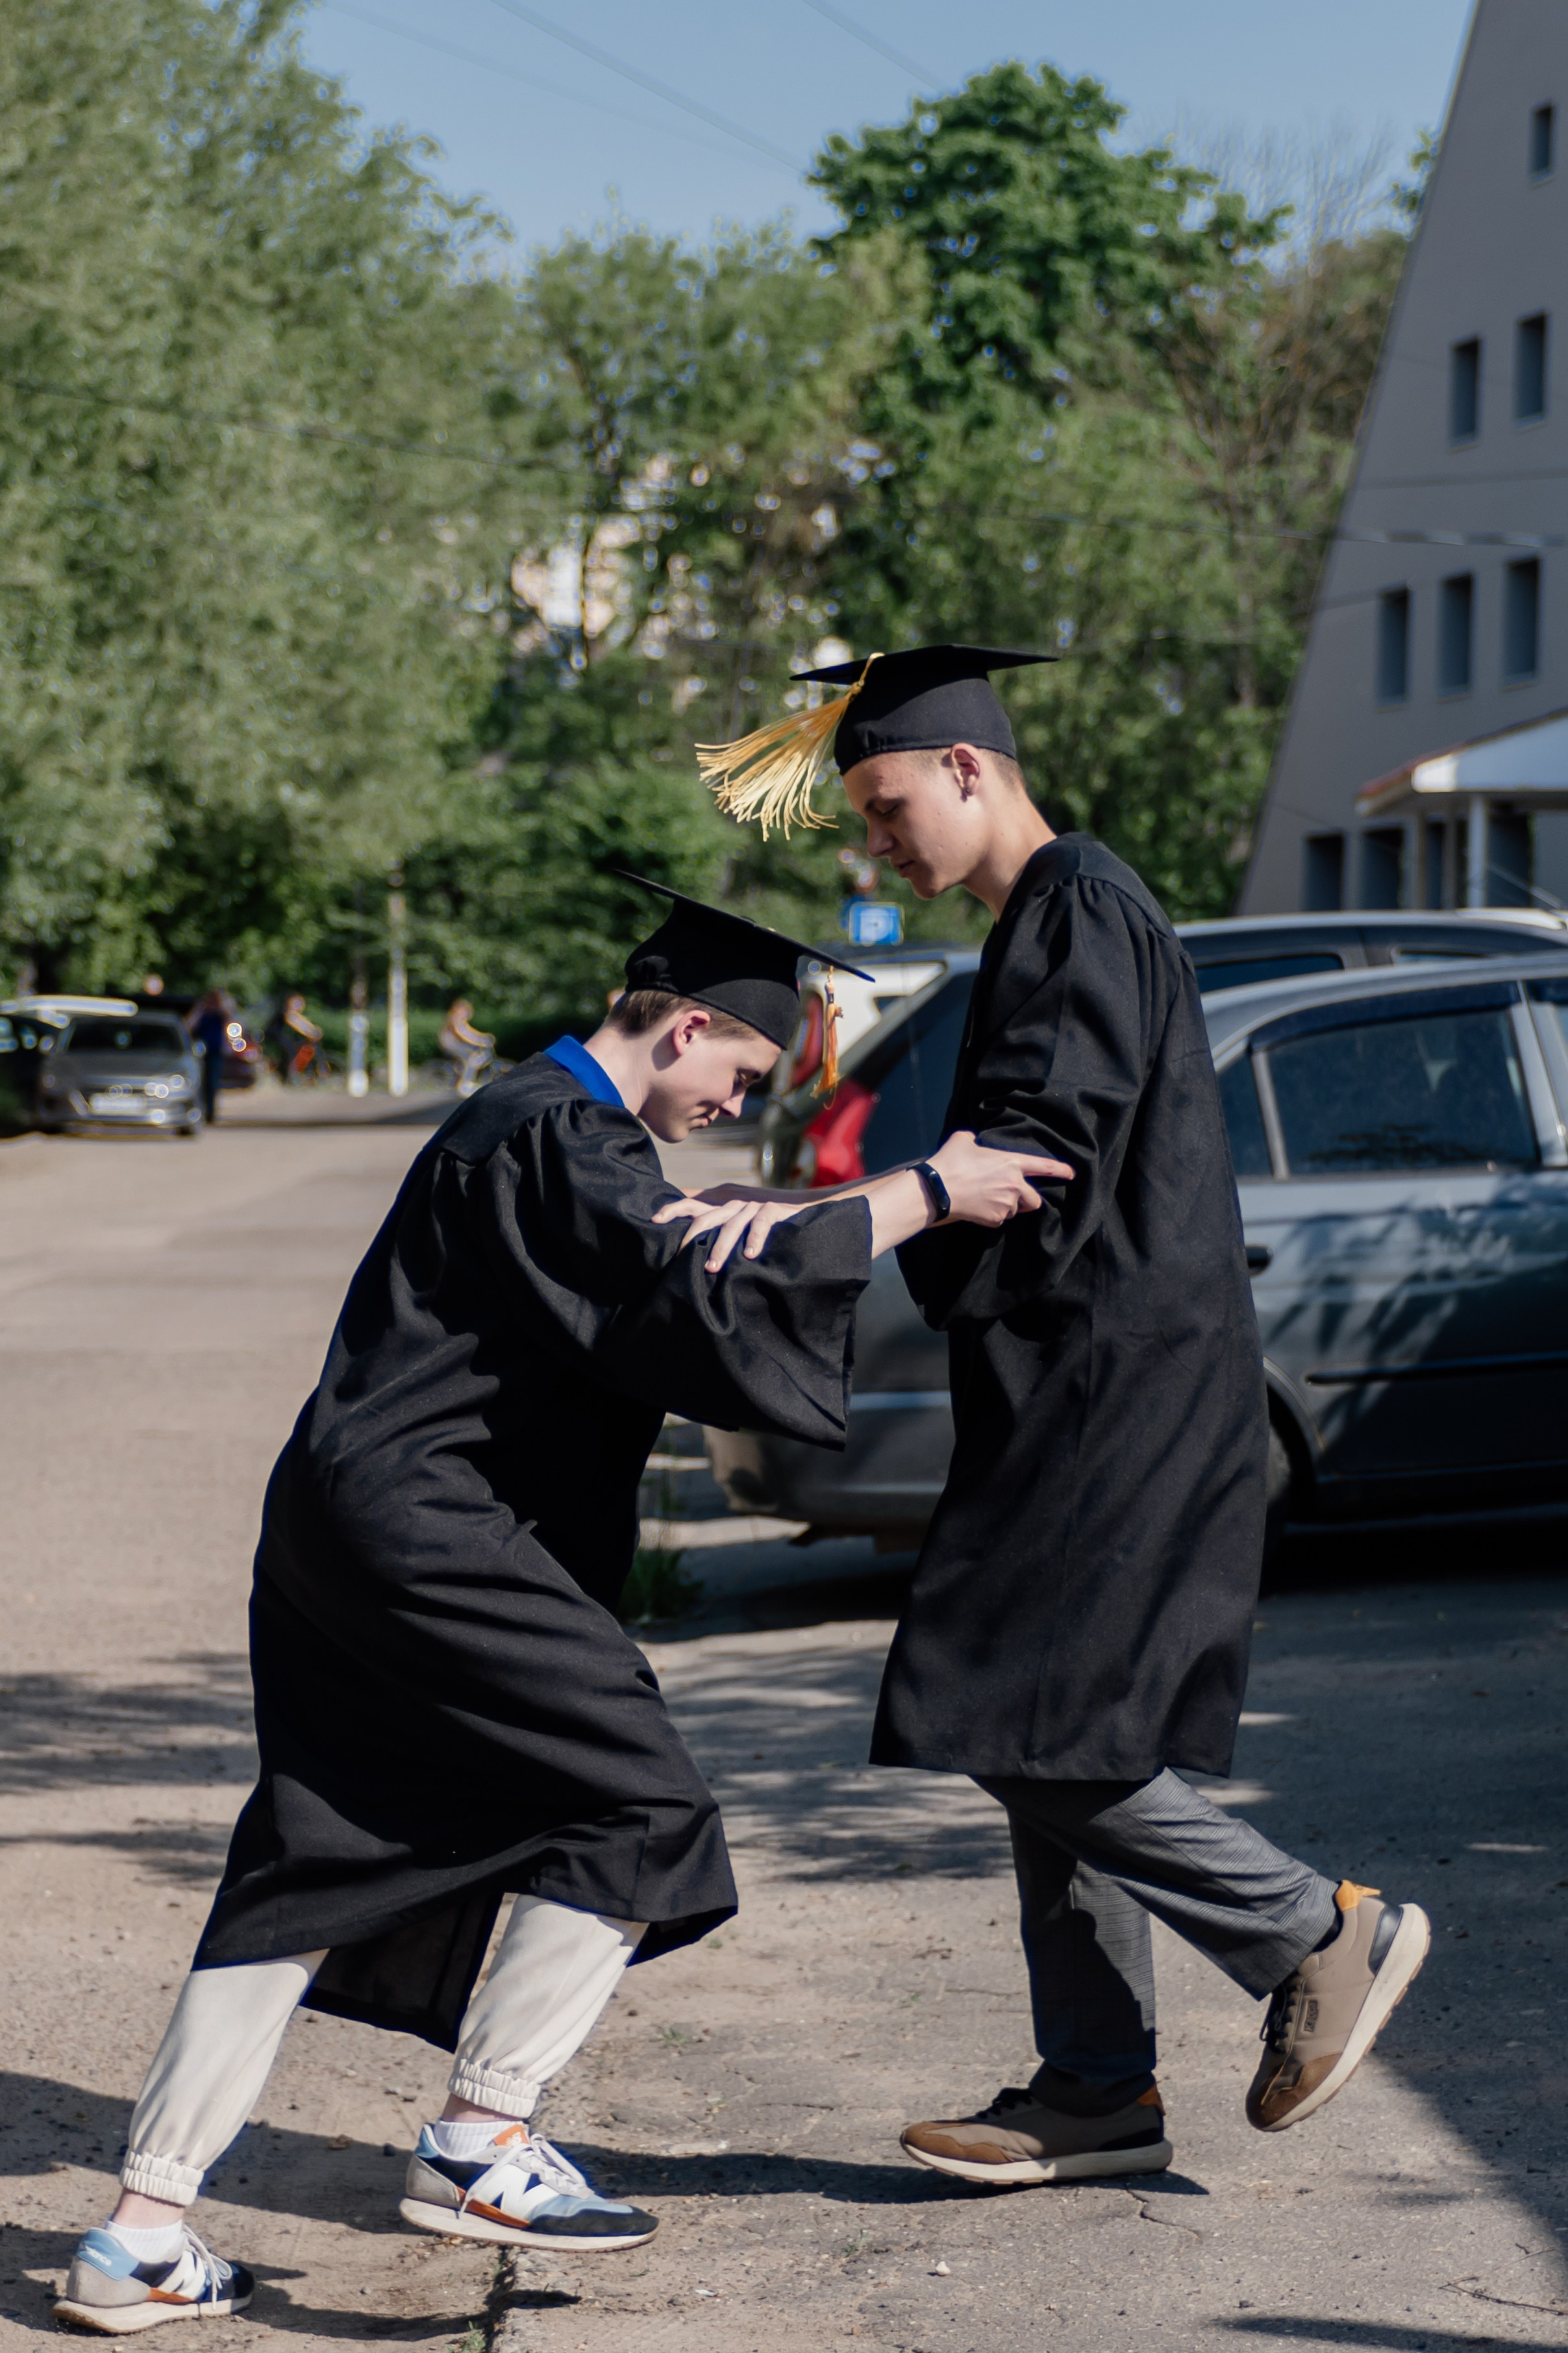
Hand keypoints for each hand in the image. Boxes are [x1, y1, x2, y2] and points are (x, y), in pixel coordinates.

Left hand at [653, 1192, 807, 1271]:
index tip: (655, 1220)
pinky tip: (750, 1256)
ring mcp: (753, 1205)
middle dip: (692, 1238)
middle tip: (681, 1259)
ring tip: (711, 1268)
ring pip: (731, 1225)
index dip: (673, 1209)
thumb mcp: (734, 1215)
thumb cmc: (763, 1216)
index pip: (691, 1203)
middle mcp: (734, 1202)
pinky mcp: (773, 1210)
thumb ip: (713, 1221)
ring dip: (721, 1248)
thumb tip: (687, 1234)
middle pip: (706, 1217)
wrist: (803, 1205)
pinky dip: (755, 1239)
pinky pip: (761, 1224)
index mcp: (721, 1202)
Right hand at [929, 1129, 1071, 1227]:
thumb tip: (975, 1142)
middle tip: (1013, 1196)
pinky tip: (978, 1207)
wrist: (937, 1189)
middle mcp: (1014, 1185)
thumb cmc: (950, 1162)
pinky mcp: (995, 1219)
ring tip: (987, 1199)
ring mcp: (1006, 1204)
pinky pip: (1000, 1219)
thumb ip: (976, 1140)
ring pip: (1015, 1210)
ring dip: (1007, 1207)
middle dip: (1027, 1200)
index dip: (1060, 1170)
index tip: (1071, 1174)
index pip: (1043, 1166)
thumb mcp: (964, 1140)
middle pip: (1034, 1199)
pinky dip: (992, 1215)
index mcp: (1011, 1163)